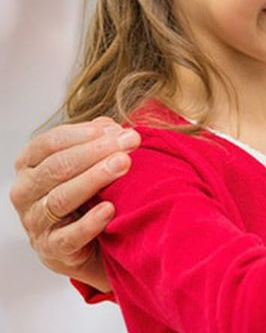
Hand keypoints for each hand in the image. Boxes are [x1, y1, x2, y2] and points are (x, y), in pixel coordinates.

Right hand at [10, 117, 140, 291]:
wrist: (82, 242)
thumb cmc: (83, 192)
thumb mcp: (85, 162)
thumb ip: (96, 140)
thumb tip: (110, 127)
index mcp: (29, 165)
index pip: (49, 143)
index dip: (83, 134)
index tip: (115, 130)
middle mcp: (25, 192)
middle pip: (57, 167)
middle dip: (96, 152)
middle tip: (129, 143)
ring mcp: (35, 222)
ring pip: (61, 198)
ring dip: (95, 178)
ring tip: (123, 165)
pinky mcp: (51, 248)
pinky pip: (69, 236)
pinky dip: (89, 223)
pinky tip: (109, 209)